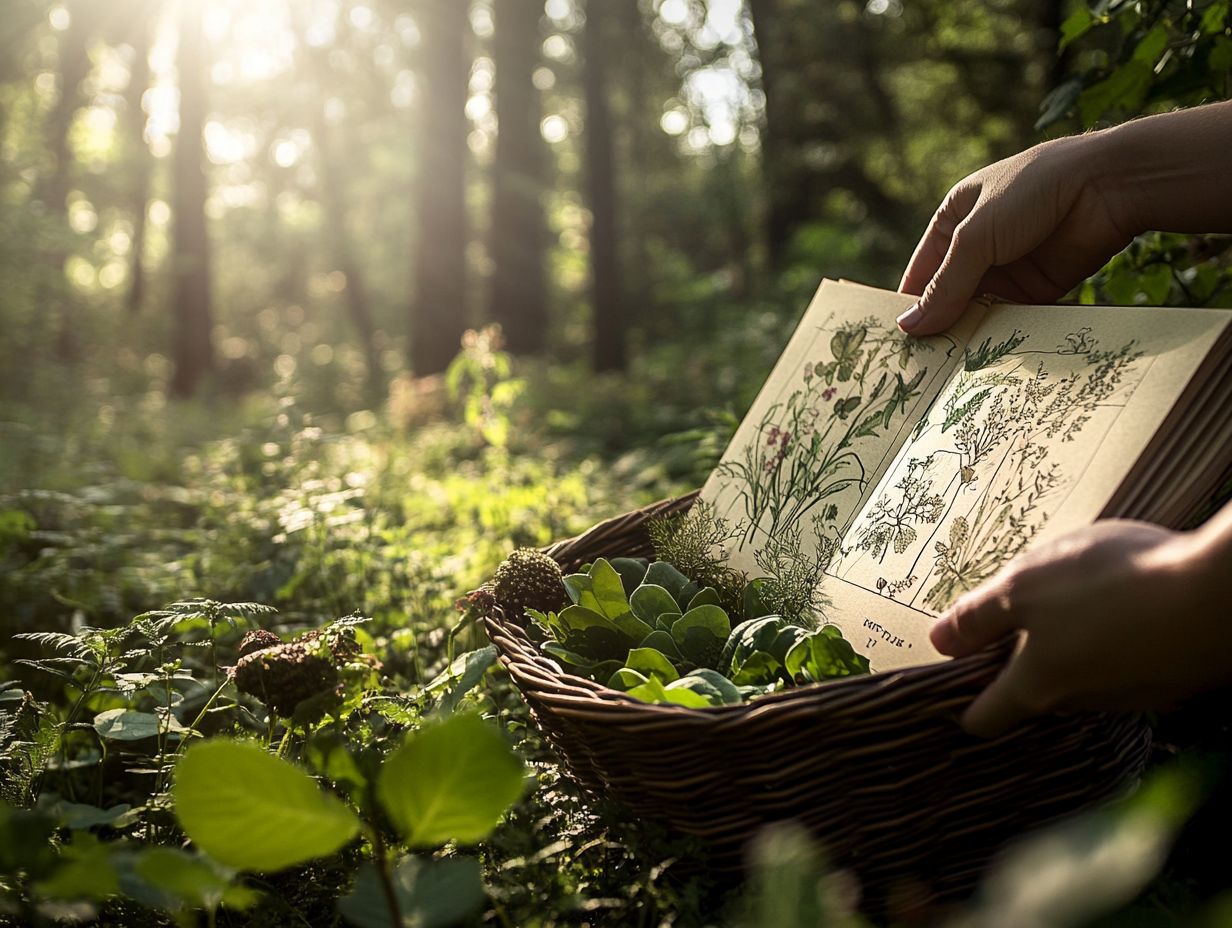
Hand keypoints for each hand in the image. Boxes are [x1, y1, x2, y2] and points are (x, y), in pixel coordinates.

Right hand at [898, 101, 1231, 335]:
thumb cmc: (1032, 192)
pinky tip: (987, 359)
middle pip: (949, 296)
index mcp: (954, 220)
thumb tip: (907, 329)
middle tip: (920, 367)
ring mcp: (1009, 266)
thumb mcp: (976, 237)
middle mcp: (978, 244)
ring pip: (979, 309)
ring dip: (968, 334)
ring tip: (950, 370)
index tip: (896, 344)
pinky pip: (1011, 317)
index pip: (921, 272)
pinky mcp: (1039, 286)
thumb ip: (944, 287)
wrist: (1108, 185)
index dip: (909, 306)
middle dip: (938, 326)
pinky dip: (1001, 335)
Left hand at [929, 519, 1231, 737]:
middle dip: (1020, 665)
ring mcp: (1135, 692)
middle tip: (1008, 626)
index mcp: (1039, 686)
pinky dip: (1118, 637)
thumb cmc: (1113, 586)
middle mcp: (1086, 702)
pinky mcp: (1174, 674)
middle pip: (1037, 694)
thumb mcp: (1023, 587)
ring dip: (1074, 646)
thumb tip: (938, 643)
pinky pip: (1129, 660)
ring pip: (1087, 675)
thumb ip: (977, 617)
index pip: (989, 718)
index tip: (951, 695)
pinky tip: (1125, 602)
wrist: (1222, 594)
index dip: (964, 708)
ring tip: (1072, 602)